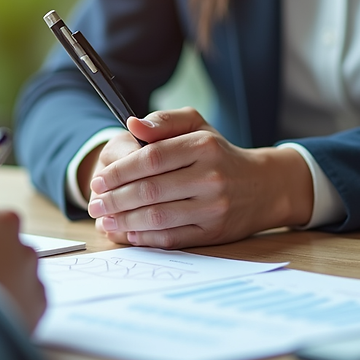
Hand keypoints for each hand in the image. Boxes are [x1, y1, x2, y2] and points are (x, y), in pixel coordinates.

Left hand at [85, 107, 312, 247]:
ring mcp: (214, 207)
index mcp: (203, 146)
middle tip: (95, 204)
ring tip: (104, 220)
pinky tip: (127, 232)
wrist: (264, 187)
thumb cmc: (220, 154)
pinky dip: (145, 237)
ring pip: (158, 217)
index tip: (99, 180)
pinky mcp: (214, 232)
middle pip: (150, 190)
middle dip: (115, 199)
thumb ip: (163, 122)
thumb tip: (132, 124)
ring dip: (124, 221)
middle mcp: (210, 177)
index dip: (120, 171)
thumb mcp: (197, 127)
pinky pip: (172, 237)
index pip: (151, 158)